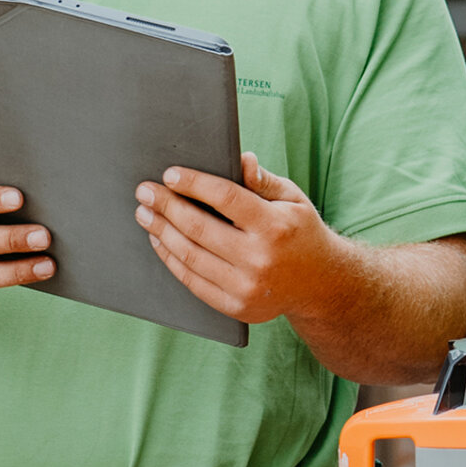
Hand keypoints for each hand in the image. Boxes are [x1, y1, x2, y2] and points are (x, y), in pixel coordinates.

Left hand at [136, 154, 344, 330]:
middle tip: (144, 191)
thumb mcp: (293, 199)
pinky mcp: (236, 307)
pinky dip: (171, 259)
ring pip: (190, 255)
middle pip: (199, 228)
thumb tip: (241, 159)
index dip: (194, 184)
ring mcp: (247, 288)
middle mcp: (260, 259)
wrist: (321, 285)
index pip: (225, 198)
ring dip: (162, 232)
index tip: (169, 174)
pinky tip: (161, 241)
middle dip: (166, 206)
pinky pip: (193, 281)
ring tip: (146, 214)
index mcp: (276, 226)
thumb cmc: (300, 232)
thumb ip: (263, 180)